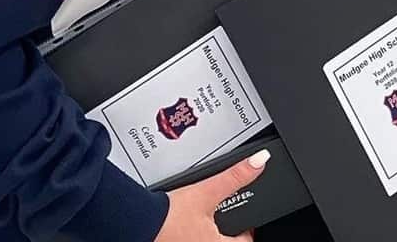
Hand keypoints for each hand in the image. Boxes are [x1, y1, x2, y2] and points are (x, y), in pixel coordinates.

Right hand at [155, 150, 269, 241]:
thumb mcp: (207, 191)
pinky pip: (191, 237)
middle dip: (224, 226)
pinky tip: (184, 217)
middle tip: (217, 210)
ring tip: (199, 212)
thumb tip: (260, 162)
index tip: (244, 218)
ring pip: (206, 238)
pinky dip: (192, 229)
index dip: (246, 229)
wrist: (137, 222)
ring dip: (206, 226)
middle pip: (225, 240)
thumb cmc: (168, 217)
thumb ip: (235, 177)